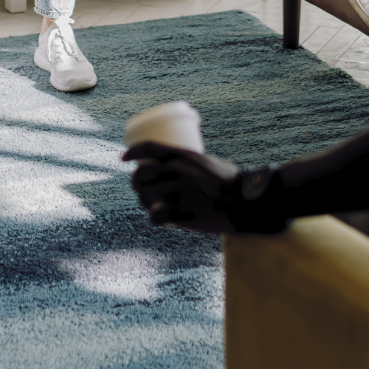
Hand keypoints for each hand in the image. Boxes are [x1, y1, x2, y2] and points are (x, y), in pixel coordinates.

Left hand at [122, 141, 245, 233]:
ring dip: (145, 201)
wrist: (244, 202)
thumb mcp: (212, 162)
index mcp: (183, 156)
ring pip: (144, 197)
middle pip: (140, 175)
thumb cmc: (234, 182)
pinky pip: (155, 216)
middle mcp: (175, 172)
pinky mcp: (178, 214)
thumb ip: (195, 164)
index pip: (149, 149)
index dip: (133, 152)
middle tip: (142, 188)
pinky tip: (162, 220)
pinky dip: (156, 218)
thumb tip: (187, 169)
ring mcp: (175, 193)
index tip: (124, 157)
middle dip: (137, 182)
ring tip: (152, 205)